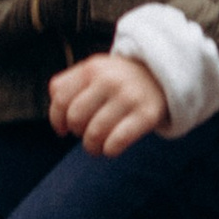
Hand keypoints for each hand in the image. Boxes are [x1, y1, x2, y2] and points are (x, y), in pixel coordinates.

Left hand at [48, 52, 170, 158]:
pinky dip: (109, 150)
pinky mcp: (147, 114)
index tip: (62, 129)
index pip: (60, 99)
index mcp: (92, 69)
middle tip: (85, 132)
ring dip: (91, 147)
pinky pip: (117, 142)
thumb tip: (57, 114)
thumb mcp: (93, 71)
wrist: (162, 75)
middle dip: (76, 132)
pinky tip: (111, 147)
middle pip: (76, 118)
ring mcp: (129, 97)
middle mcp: (109, 80)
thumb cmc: (119, 79)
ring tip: (97, 146)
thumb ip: (68, 84)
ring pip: (94, 133)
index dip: (56, 120)